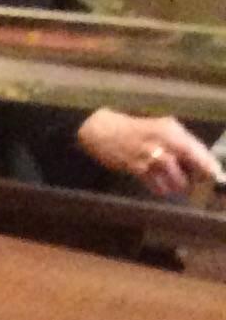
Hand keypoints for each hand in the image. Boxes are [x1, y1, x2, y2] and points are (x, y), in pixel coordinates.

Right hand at [76, 109, 217, 196]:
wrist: (105, 132)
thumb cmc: (135, 132)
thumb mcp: (158, 131)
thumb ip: (175, 144)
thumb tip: (193, 161)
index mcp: (170, 129)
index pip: (194, 146)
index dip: (206, 161)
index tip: (216, 173)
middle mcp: (162, 139)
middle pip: (187, 157)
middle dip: (197, 173)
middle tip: (200, 185)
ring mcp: (148, 153)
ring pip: (171, 172)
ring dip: (178, 184)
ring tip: (181, 189)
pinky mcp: (135, 166)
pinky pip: (153, 182)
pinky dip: (160, 188)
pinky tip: (163, 190)